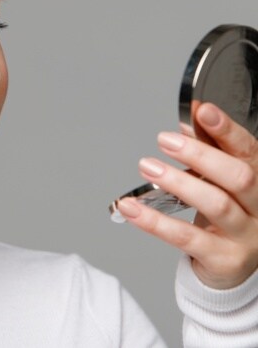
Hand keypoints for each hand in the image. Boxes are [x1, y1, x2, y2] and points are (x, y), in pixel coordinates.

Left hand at [117, 103, 257, 288]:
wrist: (233, 266)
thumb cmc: (227, 214)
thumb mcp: (221, 181)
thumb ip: (209, 150)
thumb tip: (189, 120)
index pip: (249, 150)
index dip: (227, 130)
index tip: (203, 111)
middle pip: (238, 177)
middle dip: (200, 155)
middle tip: (164, 140)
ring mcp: (246, 236)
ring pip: (216, 205)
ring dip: (178, 182)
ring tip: (147, 166)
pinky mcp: (225, 260)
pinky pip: (187, 237)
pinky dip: (155, 221)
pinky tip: (131, 208)